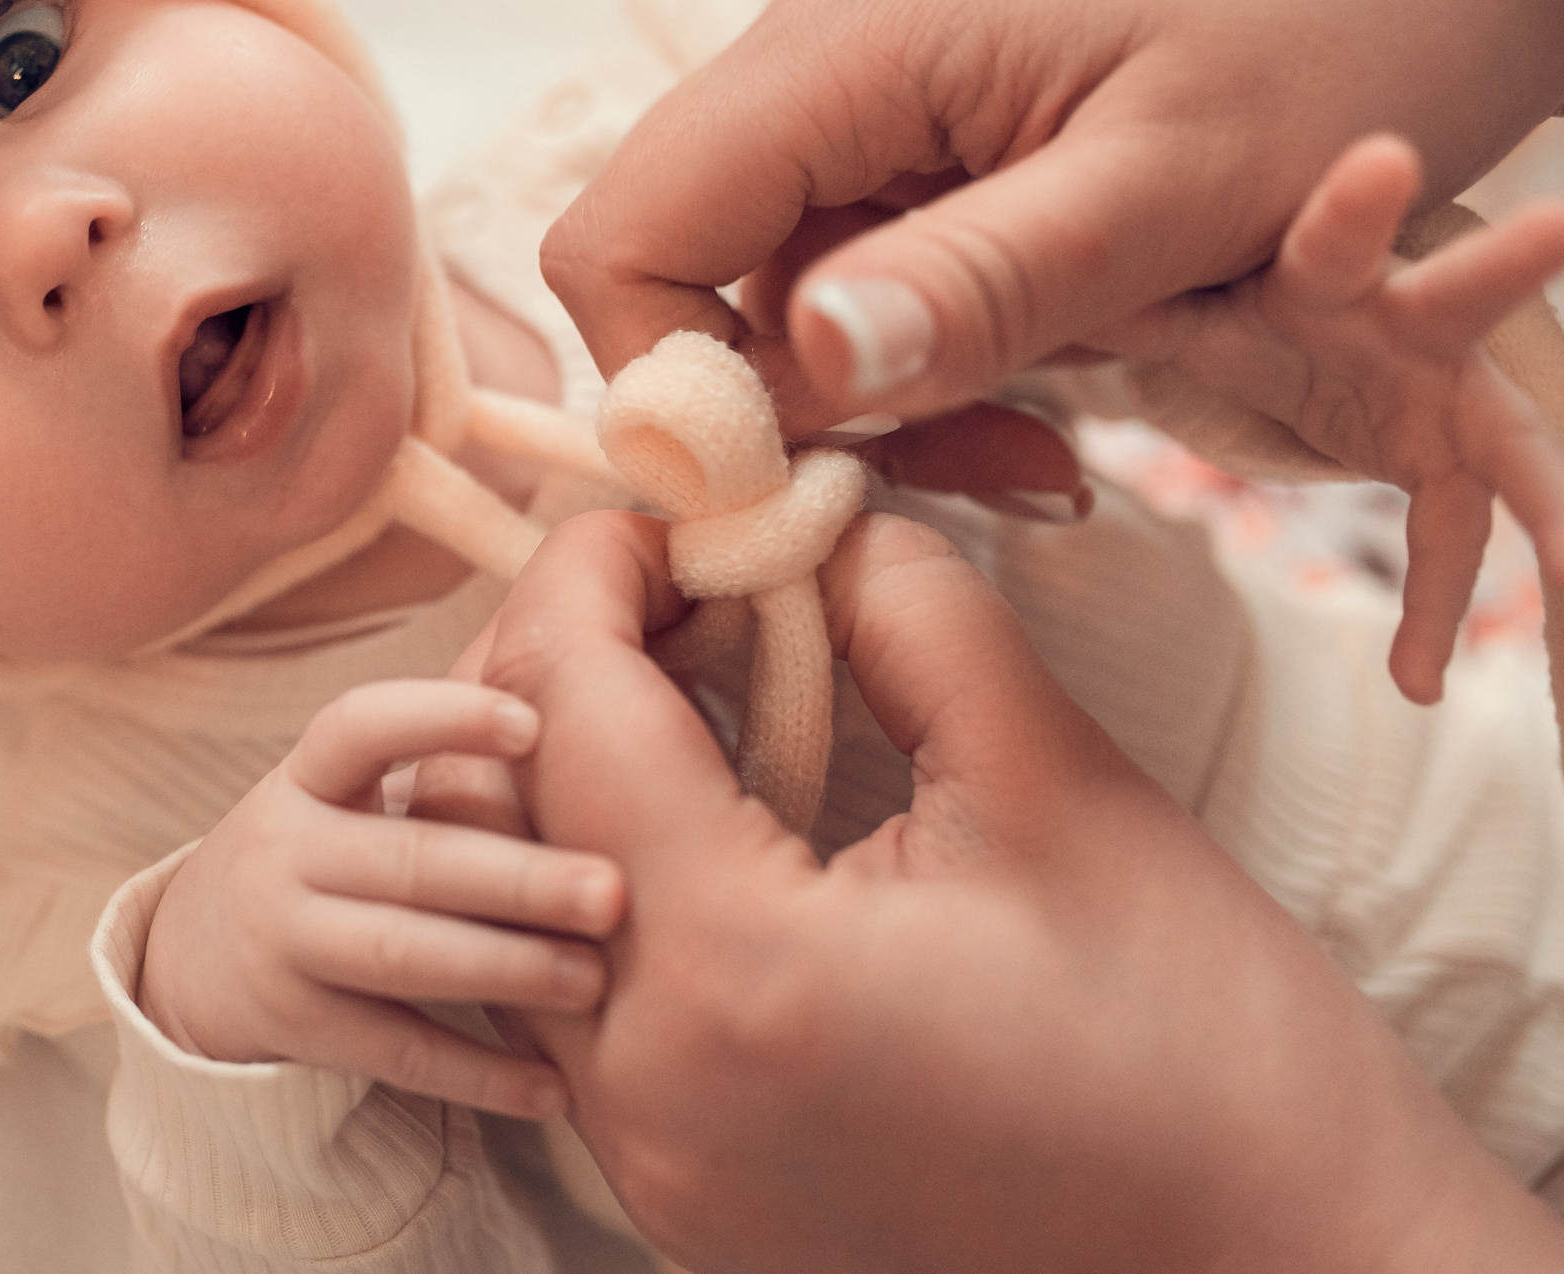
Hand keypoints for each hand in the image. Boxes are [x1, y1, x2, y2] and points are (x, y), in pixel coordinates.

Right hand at [134, 679, 625, 1120]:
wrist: (191, 958)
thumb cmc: (321, 849)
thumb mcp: (340, 791)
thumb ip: (434, 759)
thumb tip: (572, 680)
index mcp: (307, 778)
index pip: (360, 726)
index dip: (441, 718)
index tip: (534, 723)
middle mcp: (285, 853)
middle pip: (408, 859)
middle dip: (516, 877)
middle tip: (612, 891)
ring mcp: (284, 943)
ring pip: (403, 956)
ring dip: (505, 968)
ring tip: (593, 980)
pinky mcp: (296, 1028)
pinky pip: (397, 1052)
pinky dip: (479, 1073)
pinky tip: (554, 1090)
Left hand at [476, 510, 1563, 1273]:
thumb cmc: (1206, 1049)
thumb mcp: (1057, 784)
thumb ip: (908, 613)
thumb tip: (807, 522)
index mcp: (732, 970)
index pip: (567, 707)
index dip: (597, 572)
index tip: (669, 511)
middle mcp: (647, 1086)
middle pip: (496, 808)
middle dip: (562, 661)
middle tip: (676, 583)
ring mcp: (651, 1159)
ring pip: (515, 907)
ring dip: (574, 774)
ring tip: (694, 689)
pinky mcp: (682, 1192)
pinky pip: (575, 1000)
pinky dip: (610, 881)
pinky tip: (715, 819)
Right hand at [542, 0, 1563, 424]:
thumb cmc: (1345, 23)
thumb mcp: (1175, 190)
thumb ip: (978, 282)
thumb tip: (795, 372)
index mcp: (847, 42)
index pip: (623, 235)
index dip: (670, 388)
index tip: (804, 489)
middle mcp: (827, 39)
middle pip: (691, 269)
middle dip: (795, 409)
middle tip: (975, 476)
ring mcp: (877, 66)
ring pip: (783, 275)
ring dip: (884, 387)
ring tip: (1044, 445)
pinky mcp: (934, 98)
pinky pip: (870, 244)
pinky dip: (935, 334)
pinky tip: (1053, 372)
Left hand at [1097, 132, 1563, 701]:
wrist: (1306, 292)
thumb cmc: (1222, 282)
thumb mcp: (1153, 295)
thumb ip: (1070, 299)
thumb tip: (914, 321)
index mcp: (1313, 264)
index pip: (1329, 227)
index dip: (1351, 202)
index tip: (1380, 162)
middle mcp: (1393, 311)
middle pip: (1461, 290)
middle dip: (1507, 267)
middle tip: (1558, 227)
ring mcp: (1434, 380)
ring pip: (1508, 429)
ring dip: (1550, 490)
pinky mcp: (1441, 445)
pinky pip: (1456, 536)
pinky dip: (1436, 606)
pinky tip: (1416, 680)